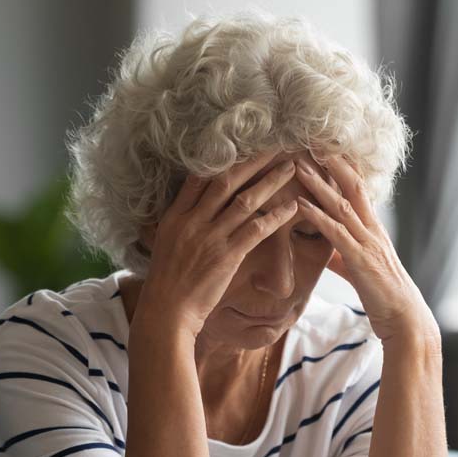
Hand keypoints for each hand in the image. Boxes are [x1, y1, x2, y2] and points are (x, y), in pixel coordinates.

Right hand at [135, 145, 299, 339]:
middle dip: (253, 161)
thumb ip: (180, 224)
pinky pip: (256, 230)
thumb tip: (193, 210)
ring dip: (271, 182)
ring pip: (245, 201)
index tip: (244, 145)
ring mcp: (210, 237)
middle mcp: (192, 221)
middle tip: (276, 146)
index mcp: (175, 216)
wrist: (166, 311)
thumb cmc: (167, 283)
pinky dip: (276, 216)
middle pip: (226, 180)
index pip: (199, 178)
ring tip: (291, 168)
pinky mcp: (226, 256)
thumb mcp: (165, 244)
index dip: (222, 158)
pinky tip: (292, 206)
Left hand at [294, 153, 437, 345]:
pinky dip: (316, 216)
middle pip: (352, 186)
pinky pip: (336, 232)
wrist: (405, 318)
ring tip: (299, 165)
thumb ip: (342, 258)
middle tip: (311, 140)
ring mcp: (367, 242)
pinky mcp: (360, 259)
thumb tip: (325, 252)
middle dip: (332, 163)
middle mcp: (372, 230)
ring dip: (318, 183)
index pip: (357, 190)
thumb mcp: (359, 271)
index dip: (341, 168)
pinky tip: (299, 204)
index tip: (324, 149)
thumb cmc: (384, 297)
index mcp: (373, 230)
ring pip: (341, 204)